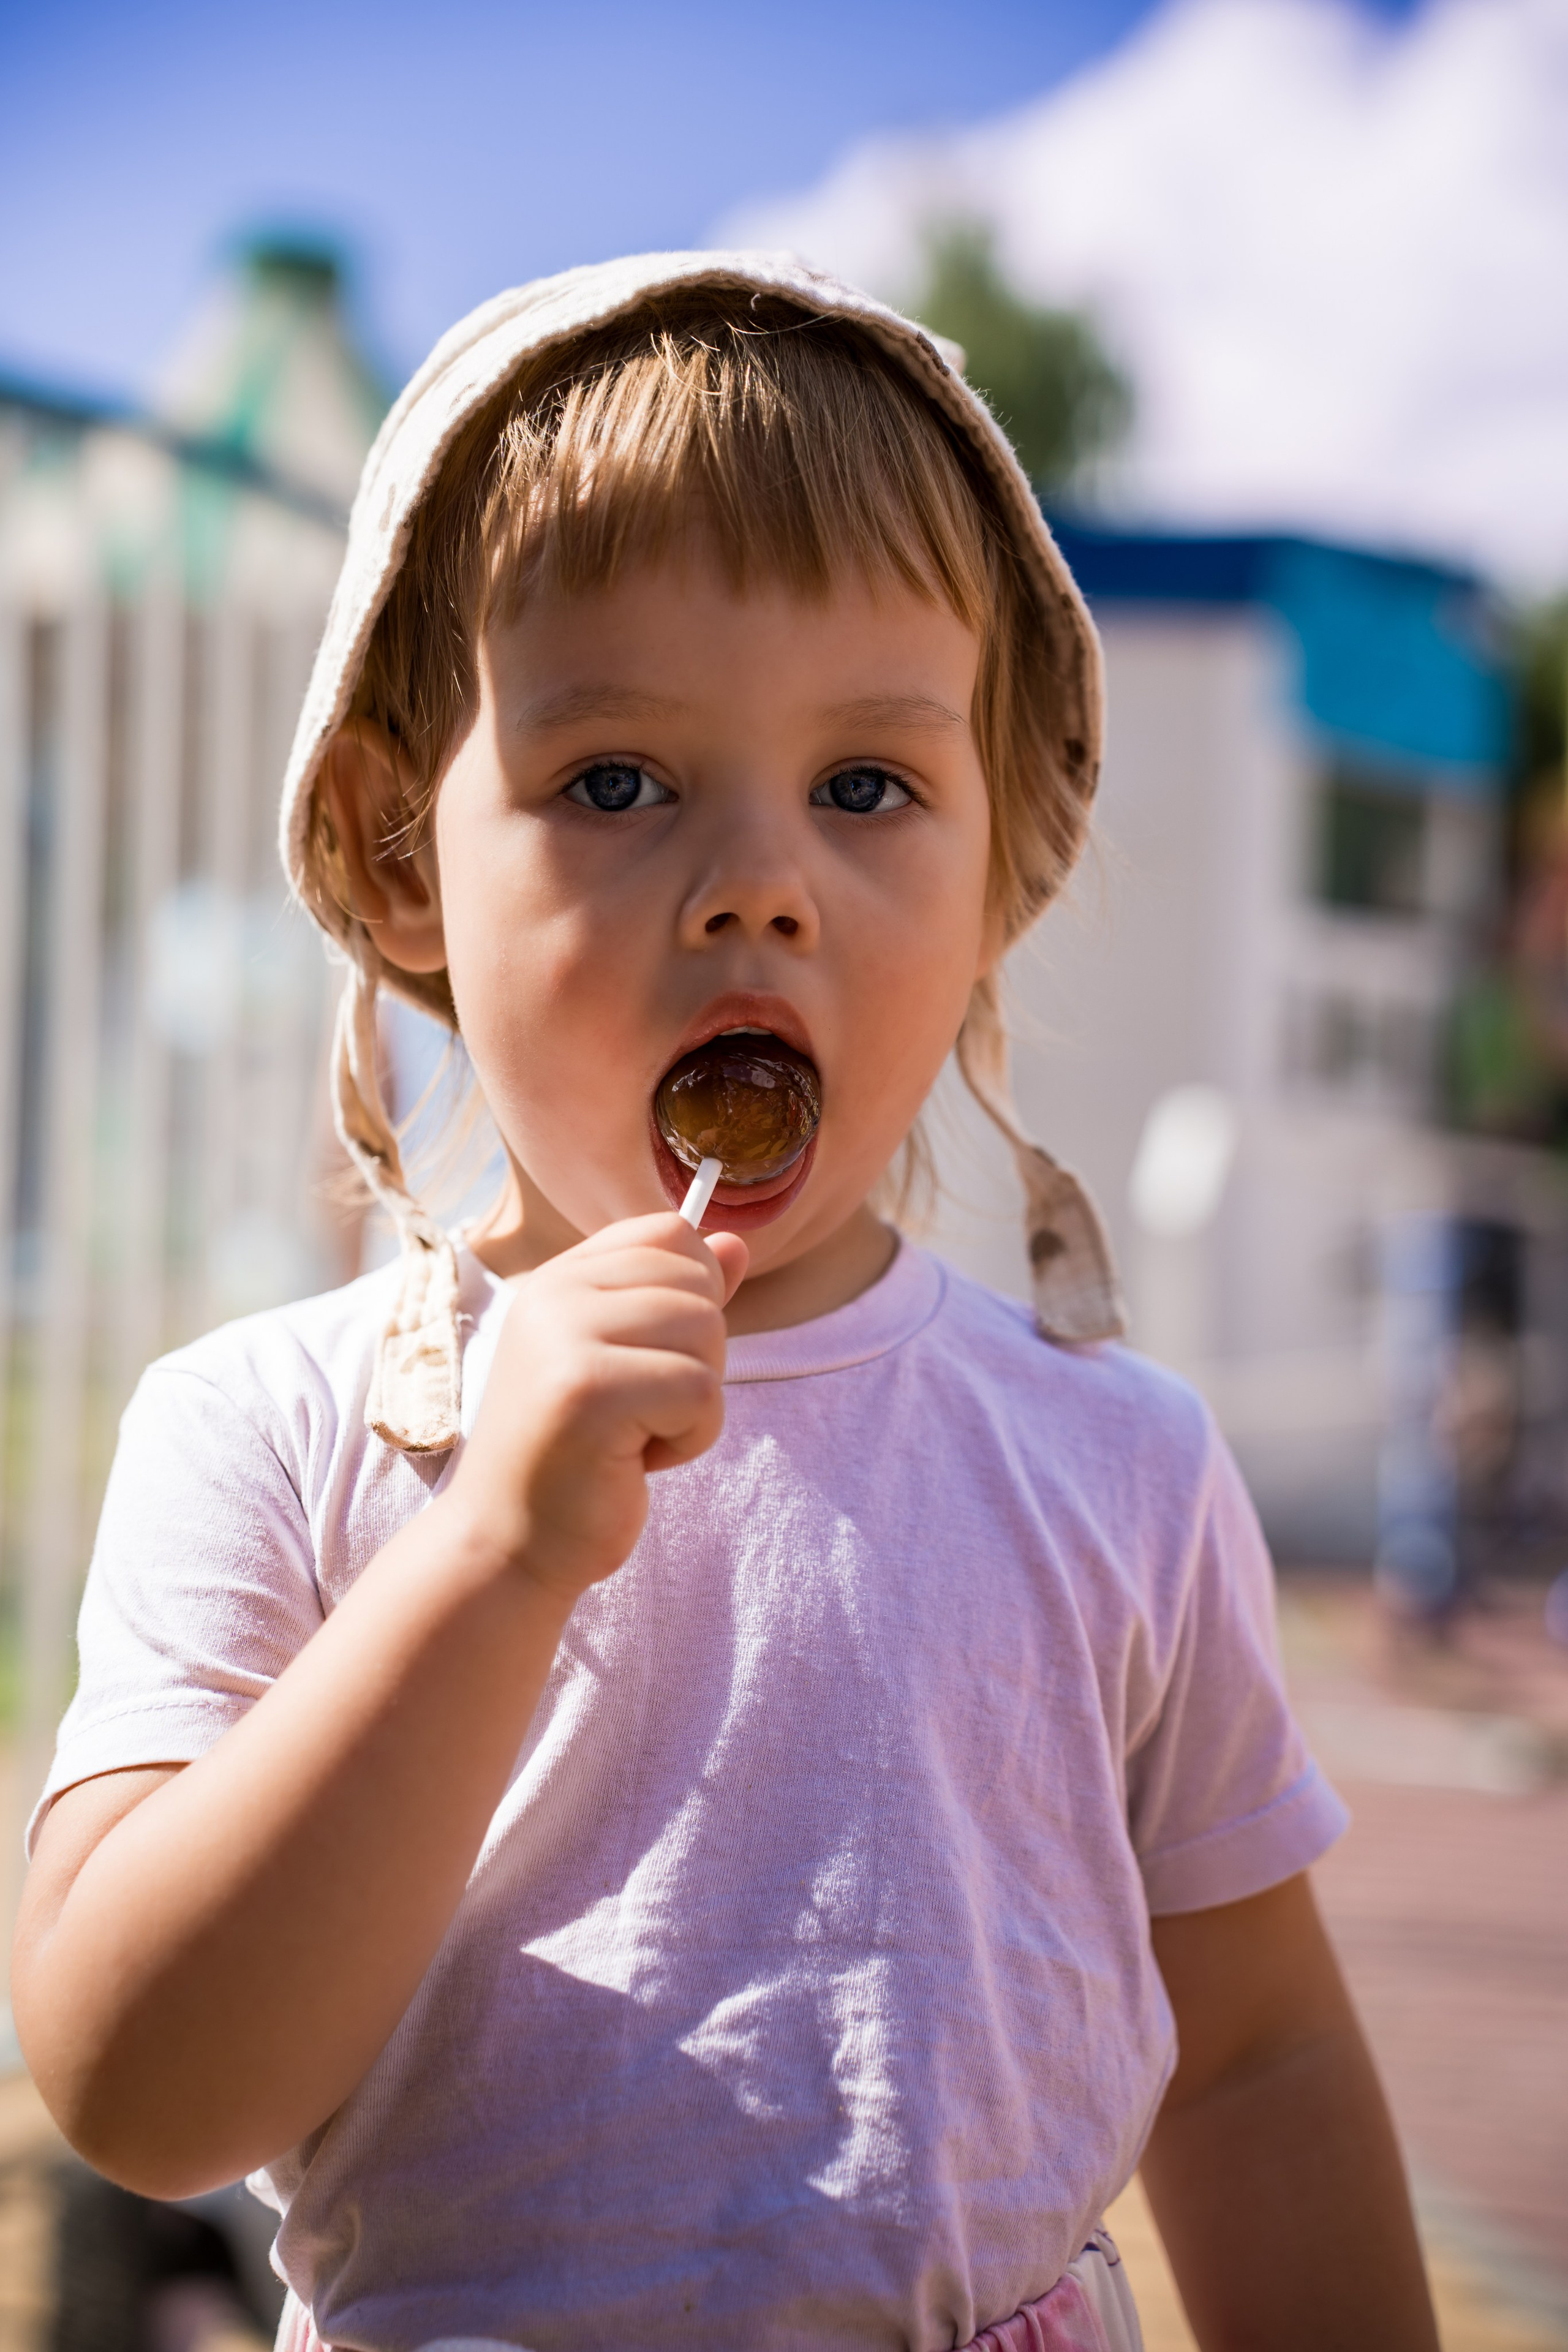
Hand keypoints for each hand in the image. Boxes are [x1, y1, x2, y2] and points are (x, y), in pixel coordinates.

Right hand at [448, 1214, 748, 1603]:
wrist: (509, 1544)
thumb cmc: (574, 1457)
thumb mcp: (624, 1361)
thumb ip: (677, 1298)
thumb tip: (737, 1243)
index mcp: (560, 1278)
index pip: (667, 1232)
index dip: (692, 1292)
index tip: (653, 1355)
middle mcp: (556, 1293)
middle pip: (696, 1283)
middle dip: (697, 1356)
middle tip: (639, 1408)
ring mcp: (566, 1337)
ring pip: (706, 1332)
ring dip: (695, 1401)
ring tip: (634, 1434)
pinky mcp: (588, 1389)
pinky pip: (701, 1391)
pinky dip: (690, 1438)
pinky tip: (636, 1460)